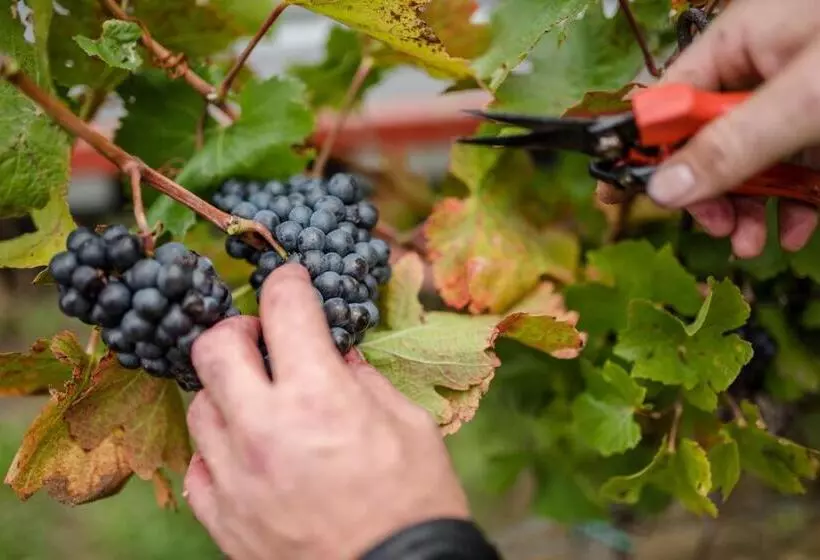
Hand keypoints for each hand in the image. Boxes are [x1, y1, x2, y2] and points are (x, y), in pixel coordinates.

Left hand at [182, 264, 468, 559]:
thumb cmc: (416, 505)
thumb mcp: (411, 427)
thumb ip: (367, 382)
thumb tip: (340, 356)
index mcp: (320, 398)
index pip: (286, 310)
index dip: (287, 282)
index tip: (291, 280)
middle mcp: (265, 430)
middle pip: (214, 347)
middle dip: (238, 327)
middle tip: (262, 336)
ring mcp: (236, 477)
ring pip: (199, 405)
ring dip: (227, 389)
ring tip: (257, 398)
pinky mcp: (223, 519)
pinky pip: (198, 466)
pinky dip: (218, 447)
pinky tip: (246, 450)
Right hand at [608, 0, 819, 257]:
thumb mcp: (805, 101)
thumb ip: (730, 145)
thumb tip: (662, 189)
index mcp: (739, 44)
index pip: (666, 99)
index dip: (644, 148)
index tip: (628, 194)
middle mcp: (762, 69)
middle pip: (705, 139)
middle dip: (707, 190)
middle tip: (715, 226)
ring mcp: (798, 100)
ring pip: (750, 161)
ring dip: (748, 207)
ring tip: (753, 242)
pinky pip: (794, 169)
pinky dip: (792, 204)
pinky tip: (795, 229)